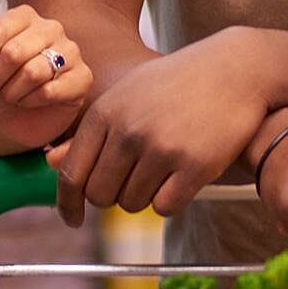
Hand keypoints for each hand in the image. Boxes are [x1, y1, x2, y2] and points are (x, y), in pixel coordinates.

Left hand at [0, 6, 91, 145]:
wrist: (16, 117)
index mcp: (24, 15)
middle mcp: (51, 27)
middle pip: (12, 53)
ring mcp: (71, 51)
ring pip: (32, 73)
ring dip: (8, 94)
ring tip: (0, 102)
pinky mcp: (83, 77)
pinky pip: (49, 91)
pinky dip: (29, 102)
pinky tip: (24, 104)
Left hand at [46, 30, 271, 226]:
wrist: (235, 69)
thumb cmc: (176, 83)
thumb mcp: (127, 95)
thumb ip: (92, 132)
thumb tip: (52, 165)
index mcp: (105, 113)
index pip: (71, 173)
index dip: (67, 203)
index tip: (71, 219)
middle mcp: (128, 131)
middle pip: (100, 195)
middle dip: (112, 197)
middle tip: (132, 183)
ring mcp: (161, 149)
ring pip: (132, 203)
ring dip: (144, 197)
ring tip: (162, 171)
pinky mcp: (195, 165)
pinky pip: (165, 207)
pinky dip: (170, 200)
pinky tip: (181, 178)